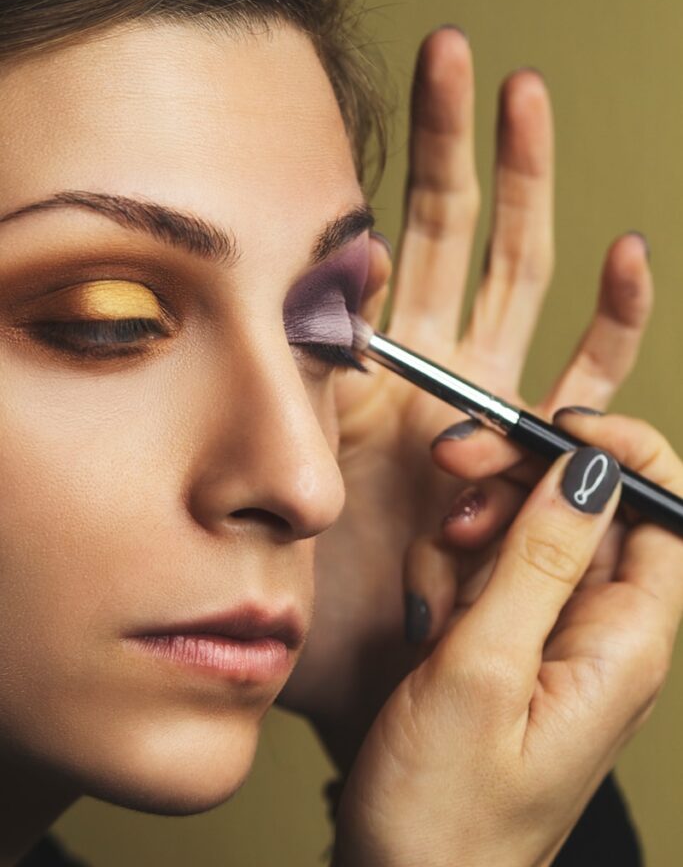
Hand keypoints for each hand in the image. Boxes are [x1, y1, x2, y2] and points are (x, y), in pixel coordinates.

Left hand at [277, 27, 652, 769]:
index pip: (403, 227)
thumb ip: (309, 368)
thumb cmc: (312, 574)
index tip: (428, 70)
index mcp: (377, 357)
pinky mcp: (533, 448)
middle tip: (470, 56)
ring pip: (524, 274)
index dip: (420, 150)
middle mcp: (438, 363)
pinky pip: (588, 370)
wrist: (360, 664)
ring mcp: (490, 397)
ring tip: (535, 104)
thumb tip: (322, 272)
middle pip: (464, 226)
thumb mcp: (295, 451)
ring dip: (534, 191)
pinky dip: (611, 315)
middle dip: (471, 141)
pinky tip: (625, 255)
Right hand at [331, 413, 682, 866]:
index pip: (666, 509)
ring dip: (468, 534)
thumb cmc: (443, 810)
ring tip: (434, 598)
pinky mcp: (504, 642)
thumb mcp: (483, 671)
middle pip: (581, 503)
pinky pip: (483, 568)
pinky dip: (446, 572)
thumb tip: (591, 467)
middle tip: (454, 469)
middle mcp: (599, 631)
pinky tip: (424, 620)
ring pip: (520, 527)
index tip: (551, 429)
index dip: (621, 452)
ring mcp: (549, 635)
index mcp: (625, 641)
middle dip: (515, 476)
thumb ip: (539, 560)